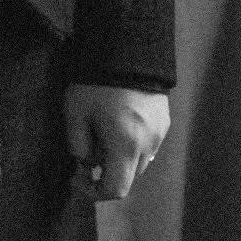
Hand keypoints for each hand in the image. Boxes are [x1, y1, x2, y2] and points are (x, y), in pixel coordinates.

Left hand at [64, 83, 169, 202]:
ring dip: (120, 157)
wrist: (128, 48)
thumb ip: (78, 145)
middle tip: (87, 149)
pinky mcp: (164, 120)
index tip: (78, 179)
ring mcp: (160, 132)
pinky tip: (118, 122)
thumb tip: (85, 162)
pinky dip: (132, 143)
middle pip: (128, 176)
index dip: (93, 193)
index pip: (116, 190)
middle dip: (106, 171)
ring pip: (139, 160)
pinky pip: (148, 143)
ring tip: (103, 131)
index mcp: (126, 147)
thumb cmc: (96, 83)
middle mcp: (149, 144)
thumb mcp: (75, 114)